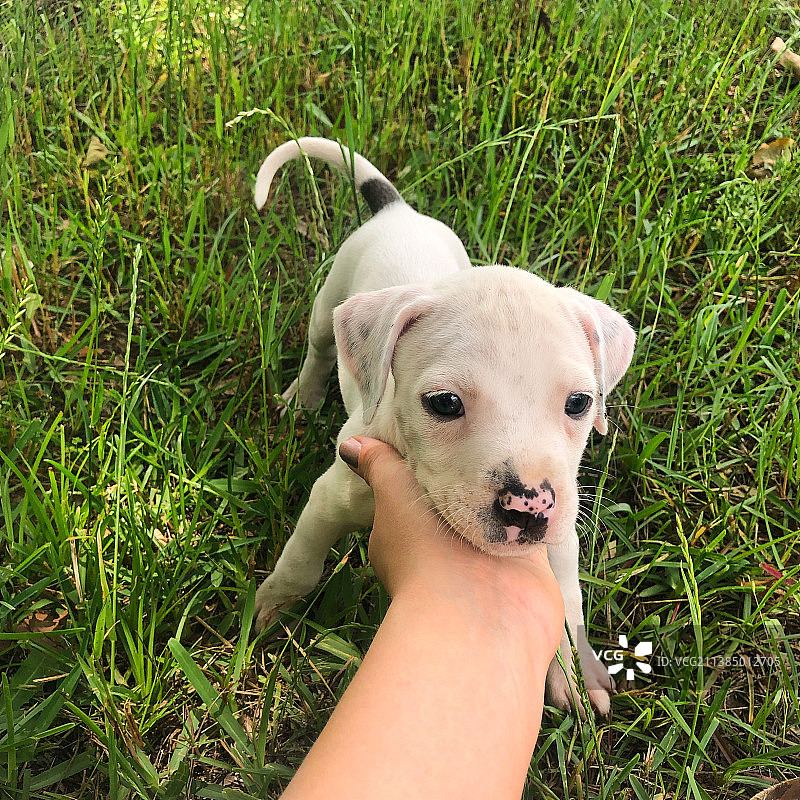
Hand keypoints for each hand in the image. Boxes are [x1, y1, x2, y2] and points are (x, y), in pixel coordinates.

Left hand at [339, 436, 564, 657]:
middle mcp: (443, 548)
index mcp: (405, 533)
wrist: (480, 611)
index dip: (424, 467)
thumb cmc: (425, 549)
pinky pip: (528, 528)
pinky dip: (531, 513)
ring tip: (511, 450)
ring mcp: (485, 557)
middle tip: (482, 437)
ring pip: (494, 515)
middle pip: (457, 501)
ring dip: (501, 496)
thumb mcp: (394, 495)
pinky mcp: (524, 562)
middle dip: (467, 478)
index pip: (412, 493)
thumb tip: (349, 446)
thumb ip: (379, 466)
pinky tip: (537, 481)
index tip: (440, 434)